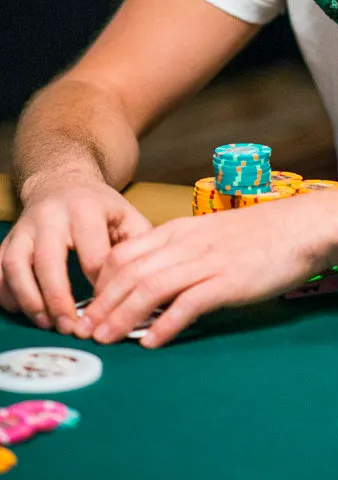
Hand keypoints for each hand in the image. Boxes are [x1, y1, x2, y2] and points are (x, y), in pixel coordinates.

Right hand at [0, 182, 151, 334]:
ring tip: (47, 324)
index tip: (110, 309)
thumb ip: (141, 245)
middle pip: (49, 261)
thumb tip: (150, 282)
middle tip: (72, 328)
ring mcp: (25, 228)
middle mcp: (51, 216)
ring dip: (30, 300)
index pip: (94, 255)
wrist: (62, 183)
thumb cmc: (100, 208)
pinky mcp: (8, 240)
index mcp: (86, 209)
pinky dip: (7, 295)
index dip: (103, 287)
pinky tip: (25, 312)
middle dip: (59, 300)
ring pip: (16, 266)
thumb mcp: (127, 215)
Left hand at [76, 197, 334, 347]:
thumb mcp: (214, 234)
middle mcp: (187, 243)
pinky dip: (165, 324)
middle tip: (84, 332)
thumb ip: (185, 253)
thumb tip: (158, 284)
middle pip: (129, 272)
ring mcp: (207, 261)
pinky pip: (188, 303)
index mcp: (181, 230)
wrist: (304, 226)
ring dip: (122, 317)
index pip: (125, 253)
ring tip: (105, 340)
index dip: (100, 283)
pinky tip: (152, 342)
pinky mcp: (228, 281)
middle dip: (101, 304)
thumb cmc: (263, 233)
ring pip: (150, 287)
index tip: (90, 307)